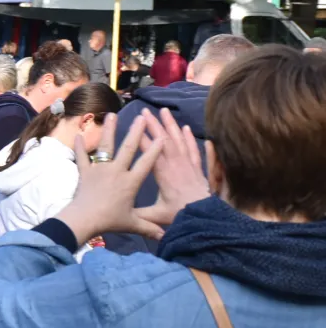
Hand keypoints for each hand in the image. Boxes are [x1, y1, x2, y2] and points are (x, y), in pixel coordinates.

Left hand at [55, 113, 165, 243]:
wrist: (83, 220)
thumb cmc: (109, 222)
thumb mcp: (132, 224)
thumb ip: (149, 228)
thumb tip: (166, 237)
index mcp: (130, 182)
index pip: (146, 163)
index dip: (155, 149)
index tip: (163, 136)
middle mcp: (116, 171)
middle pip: (128, 148)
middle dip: (136, 132)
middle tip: (142, 117)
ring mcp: (99, 170)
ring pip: (106, 147)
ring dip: (109, 130)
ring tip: (112, 115)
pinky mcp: (84, 172)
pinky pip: (82, 157)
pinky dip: (80, 147)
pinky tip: (79, 135)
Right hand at [135, 109, 209, 228]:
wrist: (206, 216)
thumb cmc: (179, 214)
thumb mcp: (155, 215)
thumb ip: (138, 213)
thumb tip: (120, 212)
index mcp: (163, 174)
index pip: (151, 151)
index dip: (143, 138)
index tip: (136, 125)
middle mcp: (176, 165)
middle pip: (165, 140)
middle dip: (154, 125)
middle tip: (146, 112)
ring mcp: (188, 165)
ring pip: (179, 140)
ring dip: (171, 125)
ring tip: (164, 111)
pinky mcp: (198, 168)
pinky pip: (194, 149)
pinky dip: (190, 138)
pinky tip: (187, 128)